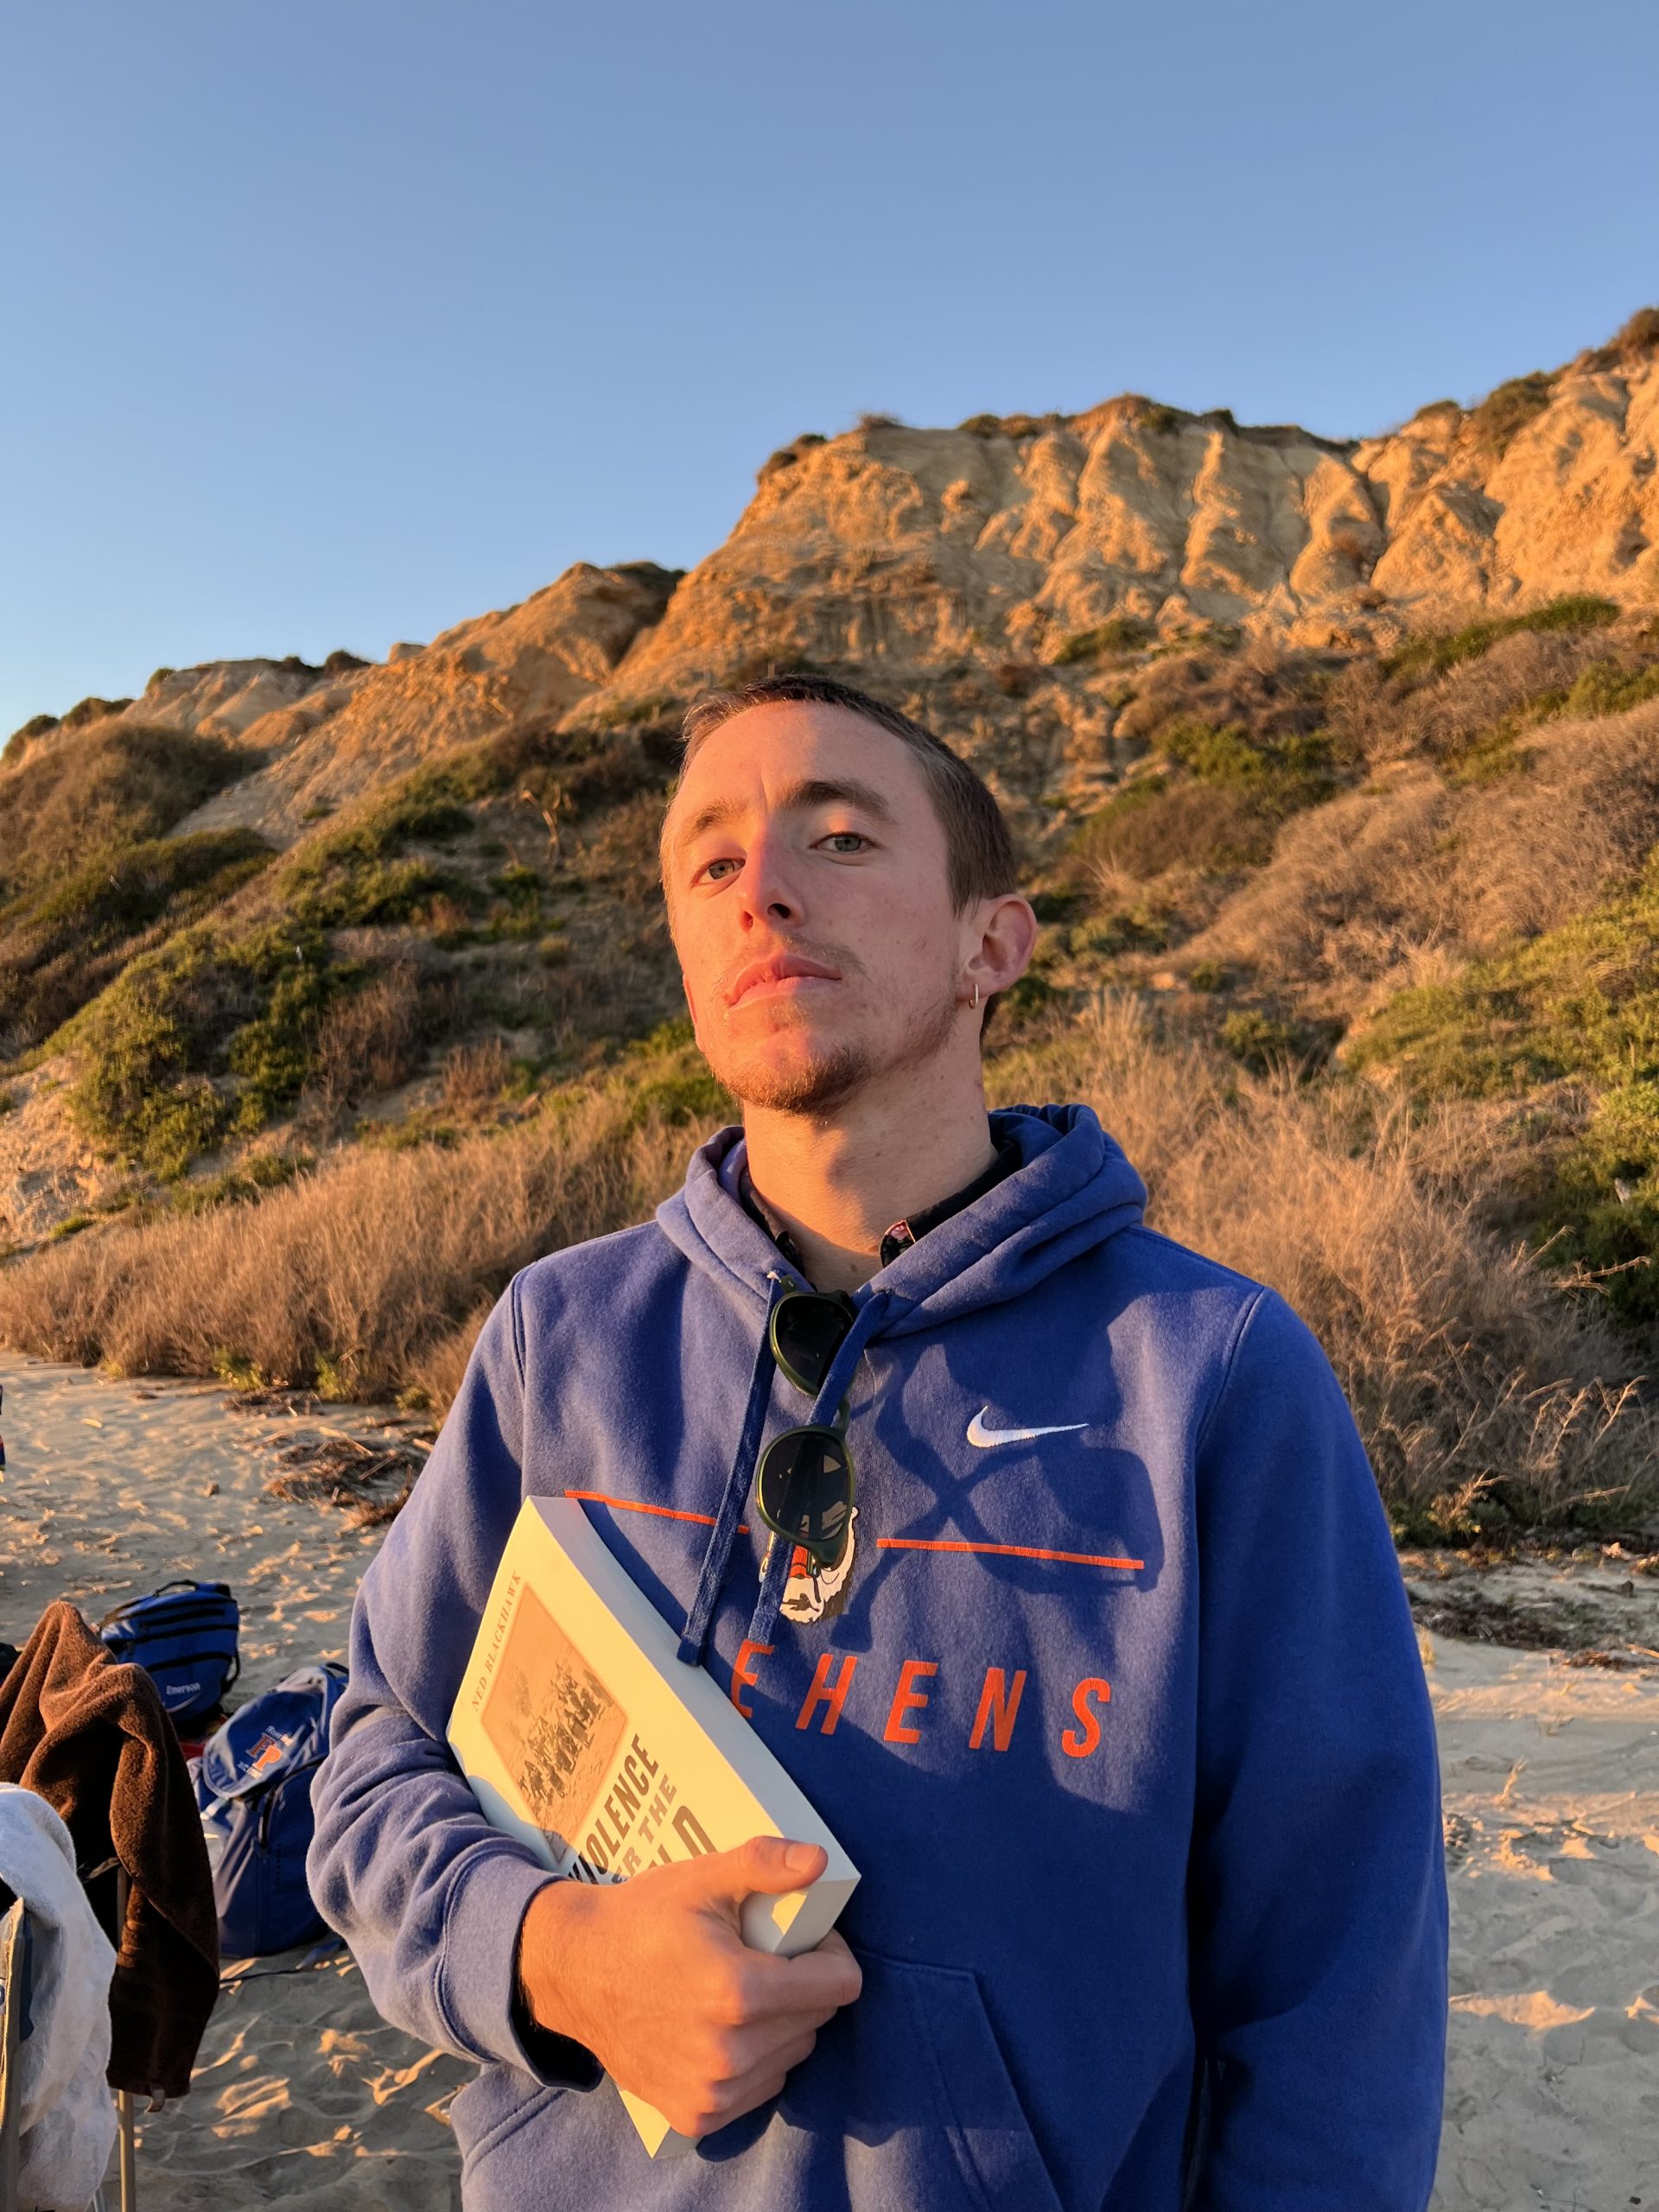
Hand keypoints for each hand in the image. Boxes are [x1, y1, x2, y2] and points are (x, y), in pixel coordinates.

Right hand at [516, 1835, 860, 2140]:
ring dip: (782, 2024)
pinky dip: (756, 2060)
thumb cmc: (642, 1919)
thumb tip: (819, 1861)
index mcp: (739, 1993)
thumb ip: (764, 1865)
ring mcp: (712, 2092)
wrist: (575, 1971)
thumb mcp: (703, 1878)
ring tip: (741, 1992)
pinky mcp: (696, 2117)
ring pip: (793, 2055)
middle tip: (765, 1959)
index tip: (801, 1938)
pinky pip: (761, 2087)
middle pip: (818, 2019)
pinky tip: (722, 2029)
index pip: (839, 1986)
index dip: (829, 1953)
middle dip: (804, 1986)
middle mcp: (730, 2054)